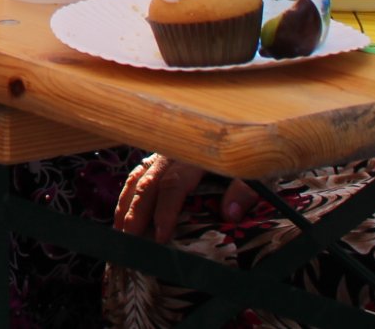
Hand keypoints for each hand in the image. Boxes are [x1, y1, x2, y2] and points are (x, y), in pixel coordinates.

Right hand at [114, 153, 256, 242]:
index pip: (174, 184)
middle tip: (129, 238)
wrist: (246, 136)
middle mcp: (175, 153)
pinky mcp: (160, 158)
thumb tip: (230, 214)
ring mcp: (164, 154)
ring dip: (126, 204)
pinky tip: (122, 213)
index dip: (165, 211)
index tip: (160, 236)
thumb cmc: (248, 156)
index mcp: (196, 156)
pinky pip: (138, 174)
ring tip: (119, 230)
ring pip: (138, 177)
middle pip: (149, 182)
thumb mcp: (256, 172)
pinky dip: (127, 194)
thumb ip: (244, 190)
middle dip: (135, 212)